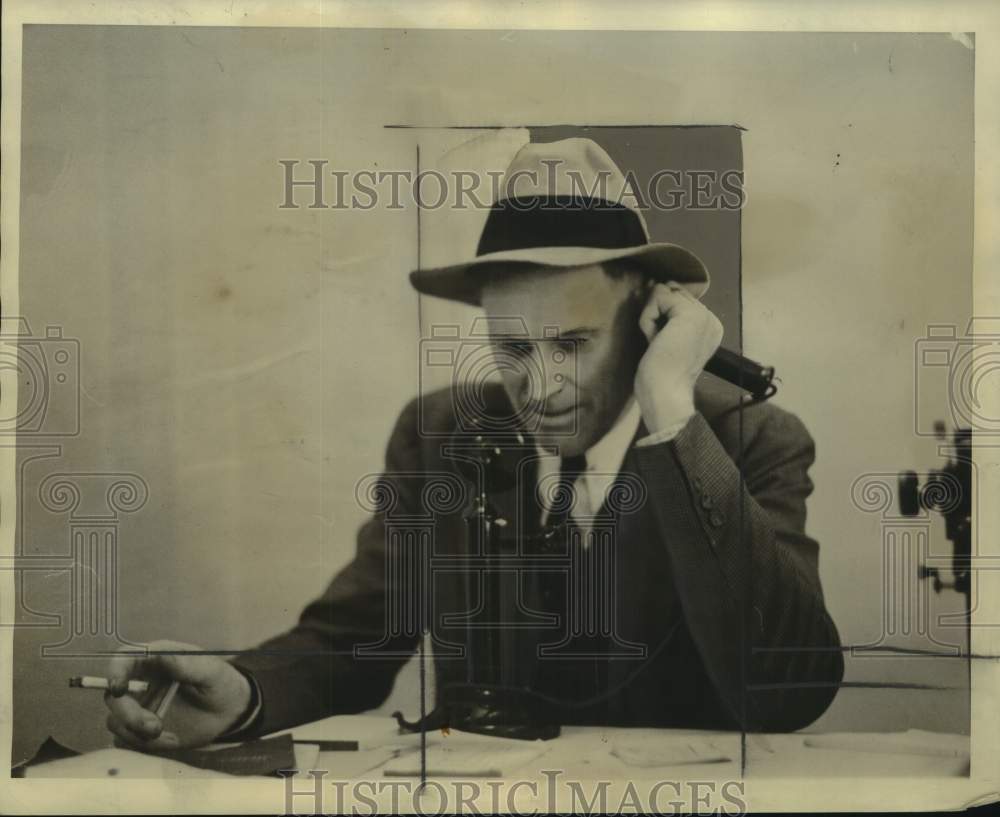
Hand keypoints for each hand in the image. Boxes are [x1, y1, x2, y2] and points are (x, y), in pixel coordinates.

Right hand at [103, 639, 251, 749]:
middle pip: (113, 697)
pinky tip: (171, 740)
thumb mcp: (210, 670)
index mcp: (155, 660)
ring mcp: (138, 708)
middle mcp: (141, 683)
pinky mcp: (140, 731)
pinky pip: (127, 742)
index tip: (119, 688)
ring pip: (116, 722)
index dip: (115, 670)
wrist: (228, 712)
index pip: (125, 658)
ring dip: (136, 733)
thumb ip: (185, 663)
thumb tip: (160, 654)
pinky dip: (145, 746)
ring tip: (167, 735)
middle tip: (155, 727)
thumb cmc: (219, 683)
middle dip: (128, 715)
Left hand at [634, 281, 723, 434]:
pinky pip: (658, 298)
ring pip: (663, 294)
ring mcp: (703, 316)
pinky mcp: (690, 314)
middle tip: (660, 345)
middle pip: (671, 293)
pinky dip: (648, 319)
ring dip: (651, 318)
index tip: (663, 344)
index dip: (661, 317)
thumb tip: (656, 285)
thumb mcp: (666, 339)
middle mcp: (711, 319)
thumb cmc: (660, 376)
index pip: (679, 301)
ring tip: (658, 343)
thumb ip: (667, 314)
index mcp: (710, 327)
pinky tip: (655, 339)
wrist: (666, 394)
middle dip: (656, 315)